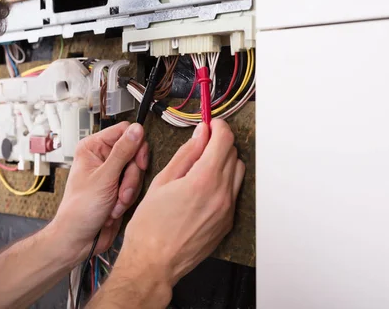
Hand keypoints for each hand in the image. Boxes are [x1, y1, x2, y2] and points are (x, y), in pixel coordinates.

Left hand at [51, 121, 147, 260]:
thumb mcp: (105, 178)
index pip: (124, 132)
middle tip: (121, 189)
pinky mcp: (118, 188)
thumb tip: (136, 130)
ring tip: (115, 203)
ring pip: (136, 172)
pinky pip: (135, 186)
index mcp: (93, 147)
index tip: (138, 162)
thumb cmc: (80, 209)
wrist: (79, 238)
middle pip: (134, 153)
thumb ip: (123, 152)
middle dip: (130, 176)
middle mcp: (102, 157)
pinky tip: (115, 209)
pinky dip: (128, 199)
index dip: (135, 145)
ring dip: (128, 191)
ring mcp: (111, 174)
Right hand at [114, 119, 244, 285]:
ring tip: (200, 167)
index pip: (224, 140)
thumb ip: (186, 154)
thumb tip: (200, 135)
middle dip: (218, 143)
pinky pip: (233, 193)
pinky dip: (223, 182)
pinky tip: (201, 188)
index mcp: (204, 180)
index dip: (218, 127)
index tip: (210, 125)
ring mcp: (227, 211)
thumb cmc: (150, 227)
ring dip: (224, 162)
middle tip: (200, 145)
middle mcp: (222, 195)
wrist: (153, 262)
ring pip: (238, 173)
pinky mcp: (227, 223)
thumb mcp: (161, 181)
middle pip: (233, 154)